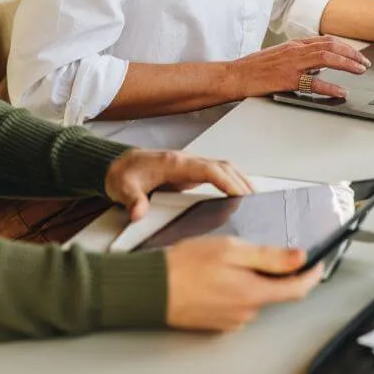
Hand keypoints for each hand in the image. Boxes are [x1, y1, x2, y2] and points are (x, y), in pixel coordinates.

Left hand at [105, 150, 253, 221]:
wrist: (116, 165)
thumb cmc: (122, 174)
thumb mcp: (123, 187)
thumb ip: (132, 200)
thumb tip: (138, 213)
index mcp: (174, 163)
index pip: (208, 169)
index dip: (227, 181)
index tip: (241, 194)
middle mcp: (186, 161)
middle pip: (222, 166)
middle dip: (241, 181)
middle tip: (257, 200)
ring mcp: (189, 165)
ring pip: (222, 167)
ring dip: (240, 179)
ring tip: (255, 197)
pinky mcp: (190, 172)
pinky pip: (217, 173)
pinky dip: (231, 180)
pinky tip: (239, 192)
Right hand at [165, 237, 322, 330]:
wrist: (152, 288)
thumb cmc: (185, 266)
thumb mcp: (231, 249)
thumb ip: (269, 255)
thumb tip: (299, 257)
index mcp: (254, 293)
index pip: (298, 289)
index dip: (312, 275)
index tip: (318, 264)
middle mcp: (246, 311)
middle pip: (273, 290)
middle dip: (269, 271)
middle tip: (248, 251)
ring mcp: (232, 319)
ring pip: (253, 295)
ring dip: (248, 279)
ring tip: (223, 263)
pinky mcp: (218, 322)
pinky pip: (236, 303)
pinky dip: (233, 289)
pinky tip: (214, 276)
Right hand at [227, 36, 370, 99]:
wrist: (234, 76)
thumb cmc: (253, 69)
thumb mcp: (278, 57)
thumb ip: (298, 58)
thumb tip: (317, 67)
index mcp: (293, 45)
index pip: (325, 40)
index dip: (344, 46)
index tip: (356, 54)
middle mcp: (295, 51)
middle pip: (331, 46)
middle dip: (352, 54)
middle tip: (364, 64)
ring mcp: (292, 64)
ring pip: (327, 59)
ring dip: (347, 64)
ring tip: (360, 71)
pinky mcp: (288, 80)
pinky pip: (314, 83)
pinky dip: (331, 87)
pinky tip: (341, 91)